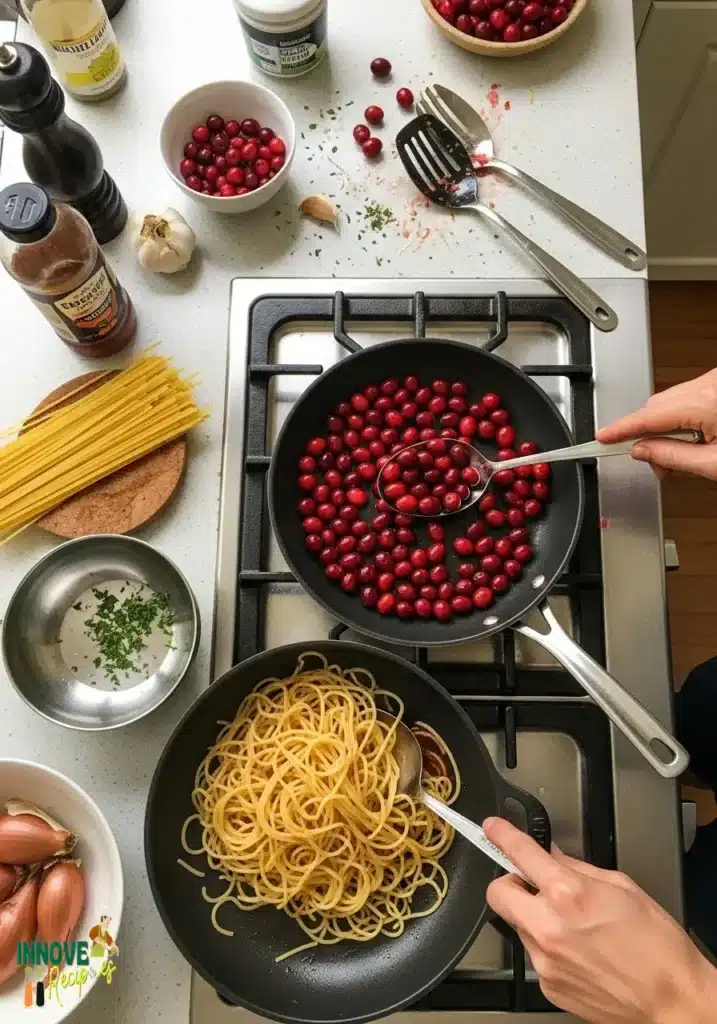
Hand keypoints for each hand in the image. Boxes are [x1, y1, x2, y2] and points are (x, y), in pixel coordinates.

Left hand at [484, 817, 716, 1023]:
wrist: (672, 1002)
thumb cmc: (657, 946)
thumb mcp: (621, 887)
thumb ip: (578, 868)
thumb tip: (552, 855)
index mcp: (569, 894)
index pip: (520, 853)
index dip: (502, 835)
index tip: (493, 828)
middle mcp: (549, 927)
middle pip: (498, 893)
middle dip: (511, 883)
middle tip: (532, 884)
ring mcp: (545, 960)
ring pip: (518, 925)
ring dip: (535, 918)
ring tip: (574, 927)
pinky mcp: (548, 986)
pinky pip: (535, 955)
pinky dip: (549, 948)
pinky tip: (580, 952)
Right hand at [596, 368, 716, 478]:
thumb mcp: (714, 464)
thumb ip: (674, 456)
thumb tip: (641, 450)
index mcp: (706, 402)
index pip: (650, 416)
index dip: (622, 429)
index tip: (603, 437)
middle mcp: (709, 384)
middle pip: (656, 406)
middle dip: (648, 434)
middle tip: (655, 462)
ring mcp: (713, 380)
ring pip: (670, 401)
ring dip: (665, 428)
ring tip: (680, 455)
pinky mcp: (715, 384)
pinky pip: (687, 397)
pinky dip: (681, 418)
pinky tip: (694, 437)